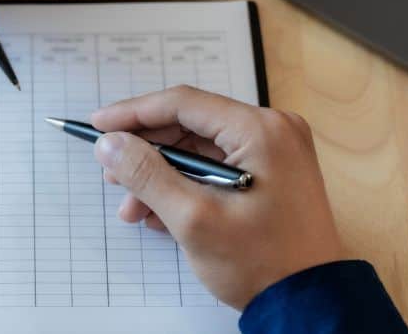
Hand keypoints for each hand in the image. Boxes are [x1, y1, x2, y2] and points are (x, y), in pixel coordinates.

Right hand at [91, 86, 345, 309]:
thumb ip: (147, 175)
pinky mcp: (273, 173)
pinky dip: (188, 185)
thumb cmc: (262, 264)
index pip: (183, 103)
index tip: (98, 125)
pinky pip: (218, 167)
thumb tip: (110, 143)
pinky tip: (162, 213)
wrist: (310, 304)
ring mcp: (276, 151)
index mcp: (261, 129)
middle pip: (191, 125)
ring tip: (134, 208)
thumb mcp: (194, 219)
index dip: (134, 113)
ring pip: (201, 149)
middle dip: (147, 153)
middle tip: (112, 175)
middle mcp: (273, 130)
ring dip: (163, 176)